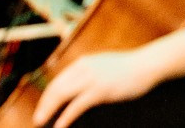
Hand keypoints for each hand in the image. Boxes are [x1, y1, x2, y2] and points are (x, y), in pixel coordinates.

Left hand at [32, 29, 184, 125]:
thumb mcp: (104, 66)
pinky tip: (59, 125)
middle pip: (55, 87)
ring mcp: (90, 79)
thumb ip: (91, 72)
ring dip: (48, 109)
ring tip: (41, 121)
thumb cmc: (130, 68)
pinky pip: (77, 105)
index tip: (44, 106)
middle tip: (38, 118)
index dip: (48, 95)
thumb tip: (82, 84)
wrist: (147, 65)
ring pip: (61, 95)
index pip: (58, 80)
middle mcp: (81, 69)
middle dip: (44, 104)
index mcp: (81, 63)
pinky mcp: (100, 91)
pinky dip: (65, 116)